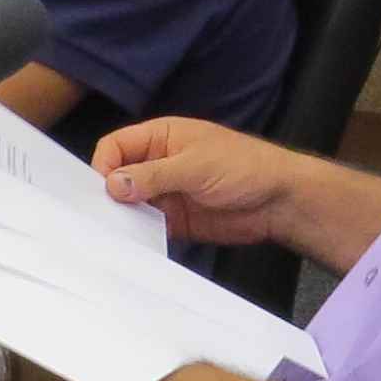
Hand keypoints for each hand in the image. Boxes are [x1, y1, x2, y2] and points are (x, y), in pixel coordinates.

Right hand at [96, 119, 308, 247]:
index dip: (103, 165)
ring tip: (117, 231)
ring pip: (129, 204)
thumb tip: (113, 184)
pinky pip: (147, 226)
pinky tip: (135, 242)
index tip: (101, 189)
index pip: (115, 146)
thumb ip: (153, 175)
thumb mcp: (194, 165)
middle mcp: (157, 163)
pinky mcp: (174, 220)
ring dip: (123, 217)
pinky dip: (139, 234)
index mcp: (160, 137)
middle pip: (117, 176)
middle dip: (109, 194)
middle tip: (103, 214)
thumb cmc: (244, 166)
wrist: (278, 201)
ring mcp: (165, 193)